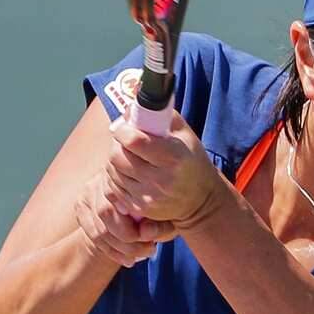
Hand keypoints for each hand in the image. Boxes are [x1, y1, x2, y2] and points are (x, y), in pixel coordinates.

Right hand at [74, 172, 174, 267]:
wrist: (143, 208)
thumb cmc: (161, 210)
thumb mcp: (167, 218)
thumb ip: (159, 225)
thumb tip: (145, 233)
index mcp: (126, 173)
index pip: (122, 201)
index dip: (135, 228)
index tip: (153, 242)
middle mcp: (104, 176)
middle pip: (106, 213)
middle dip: (128, 241)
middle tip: (149, 250)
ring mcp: (89, 190)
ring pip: (99, 230)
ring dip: (120, 249)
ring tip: (141, 256)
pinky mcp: (81, 204)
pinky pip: (92, 234)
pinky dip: (110, 251)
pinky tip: (127, 258)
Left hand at [104, 112, 228, 225]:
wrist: (201, 200)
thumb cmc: (191, 160)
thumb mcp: (184, 133)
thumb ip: (160, 115)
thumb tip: (131, 105)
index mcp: (173, 157)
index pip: (133, 140)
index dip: (122, 130)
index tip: (124, 127)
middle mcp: (160, 179)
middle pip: (117, 157)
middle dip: (117, 144)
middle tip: (124, 141)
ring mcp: (149, 197)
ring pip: (112, 172)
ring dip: (115, 161)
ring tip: (128, 156)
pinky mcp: (141, 208)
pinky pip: (114, 189)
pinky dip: (116, 177)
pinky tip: (128, 172)